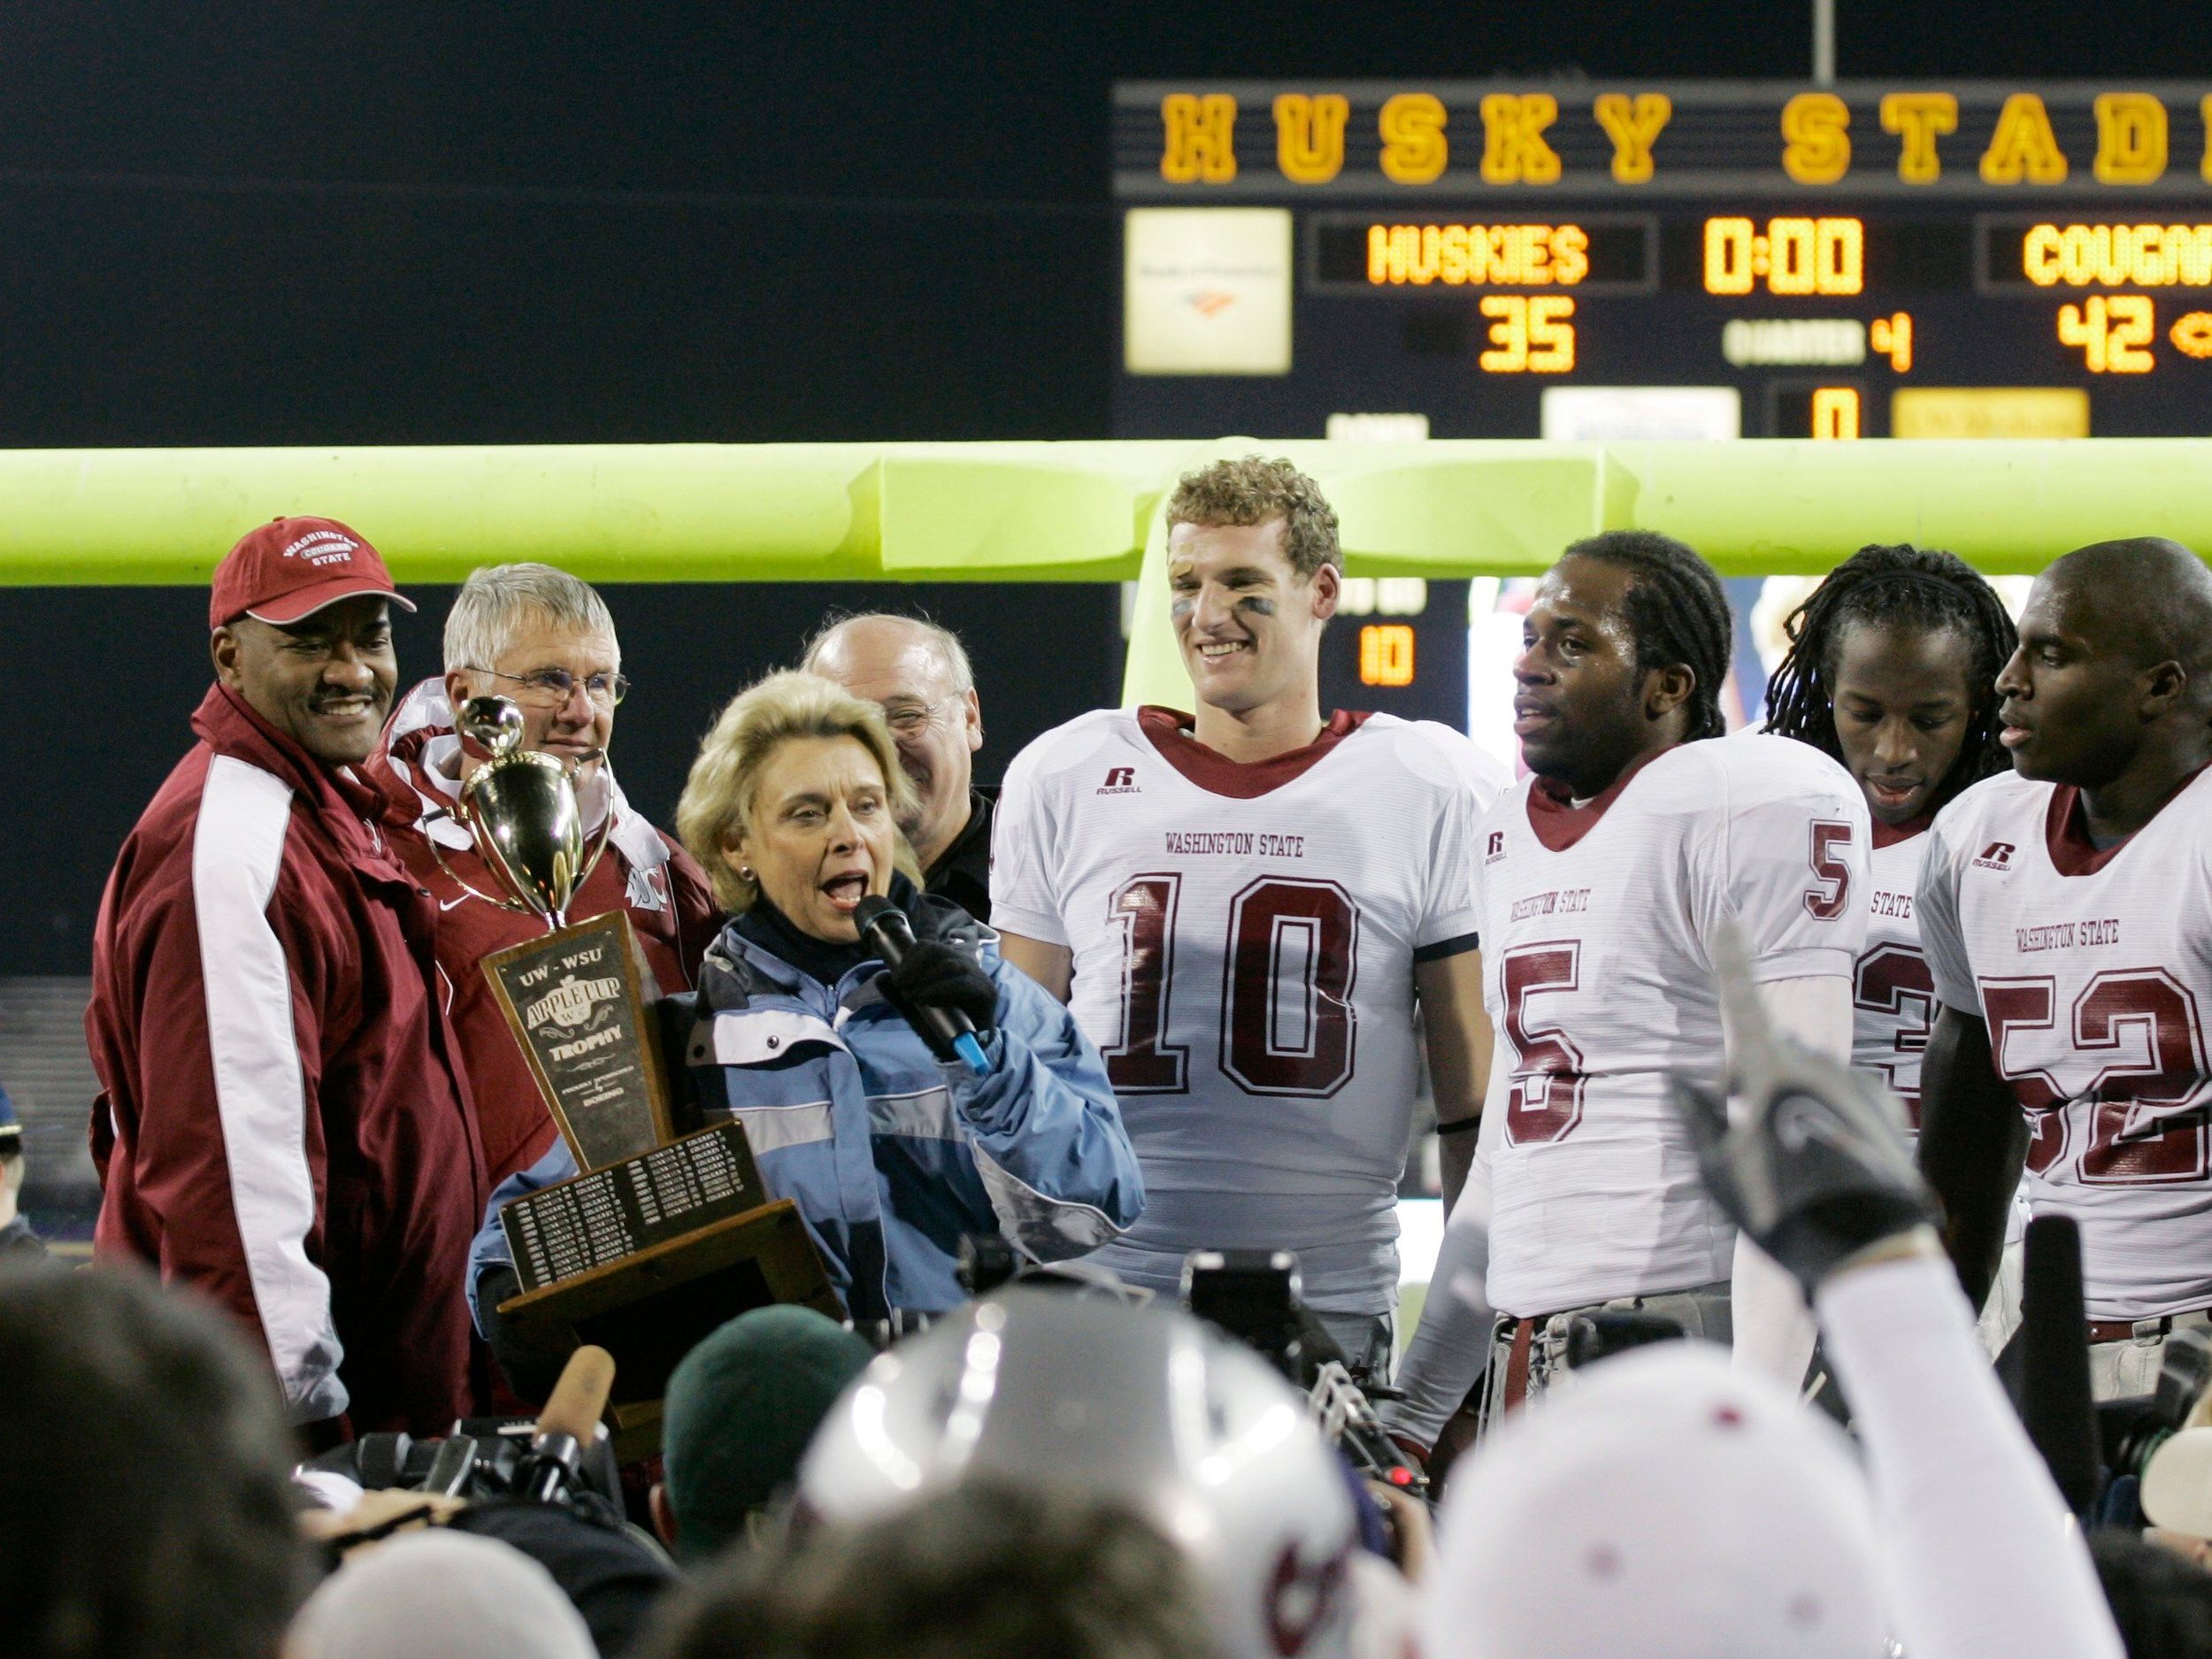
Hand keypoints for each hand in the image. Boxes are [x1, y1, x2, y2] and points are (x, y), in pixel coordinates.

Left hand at [883, 940, 998, 1036]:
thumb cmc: (940, 1027)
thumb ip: (898, 995)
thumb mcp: (914, 1011)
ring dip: (925, 979)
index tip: (897, 977)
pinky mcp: (986, 992)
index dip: (908, 956)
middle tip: (901, 986)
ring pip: (949, 964)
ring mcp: (977, 976)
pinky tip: (928, 1000)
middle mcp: (963, 964)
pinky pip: (963, 984)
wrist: (962, 1051)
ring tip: (913, 996)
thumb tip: (880, 977)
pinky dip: (941, 990)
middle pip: (936, 949)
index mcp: (946, 964)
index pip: (927, 945)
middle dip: (912, 966)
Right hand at [1668, 920, 1936, 1298]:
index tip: (1729, 917)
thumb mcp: (1717, 1169)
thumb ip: (1696, 1116)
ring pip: (1810, 1072)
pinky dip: (1831, 1109)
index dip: (1732, 958)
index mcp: (1766, 1070)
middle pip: (1772, 1048)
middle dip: (1756, 1071)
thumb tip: (1679, 1081)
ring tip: (1793, 1154)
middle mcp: (1813, 1062)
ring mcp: (1853, 1080)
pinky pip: (1845, 1091)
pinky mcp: (1884, 1103)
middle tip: (1743, 1122)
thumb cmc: (1778, 1207)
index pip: (1741, 1001)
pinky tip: (1829, 1153)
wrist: (1864, 1243)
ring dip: (1795, 1095)